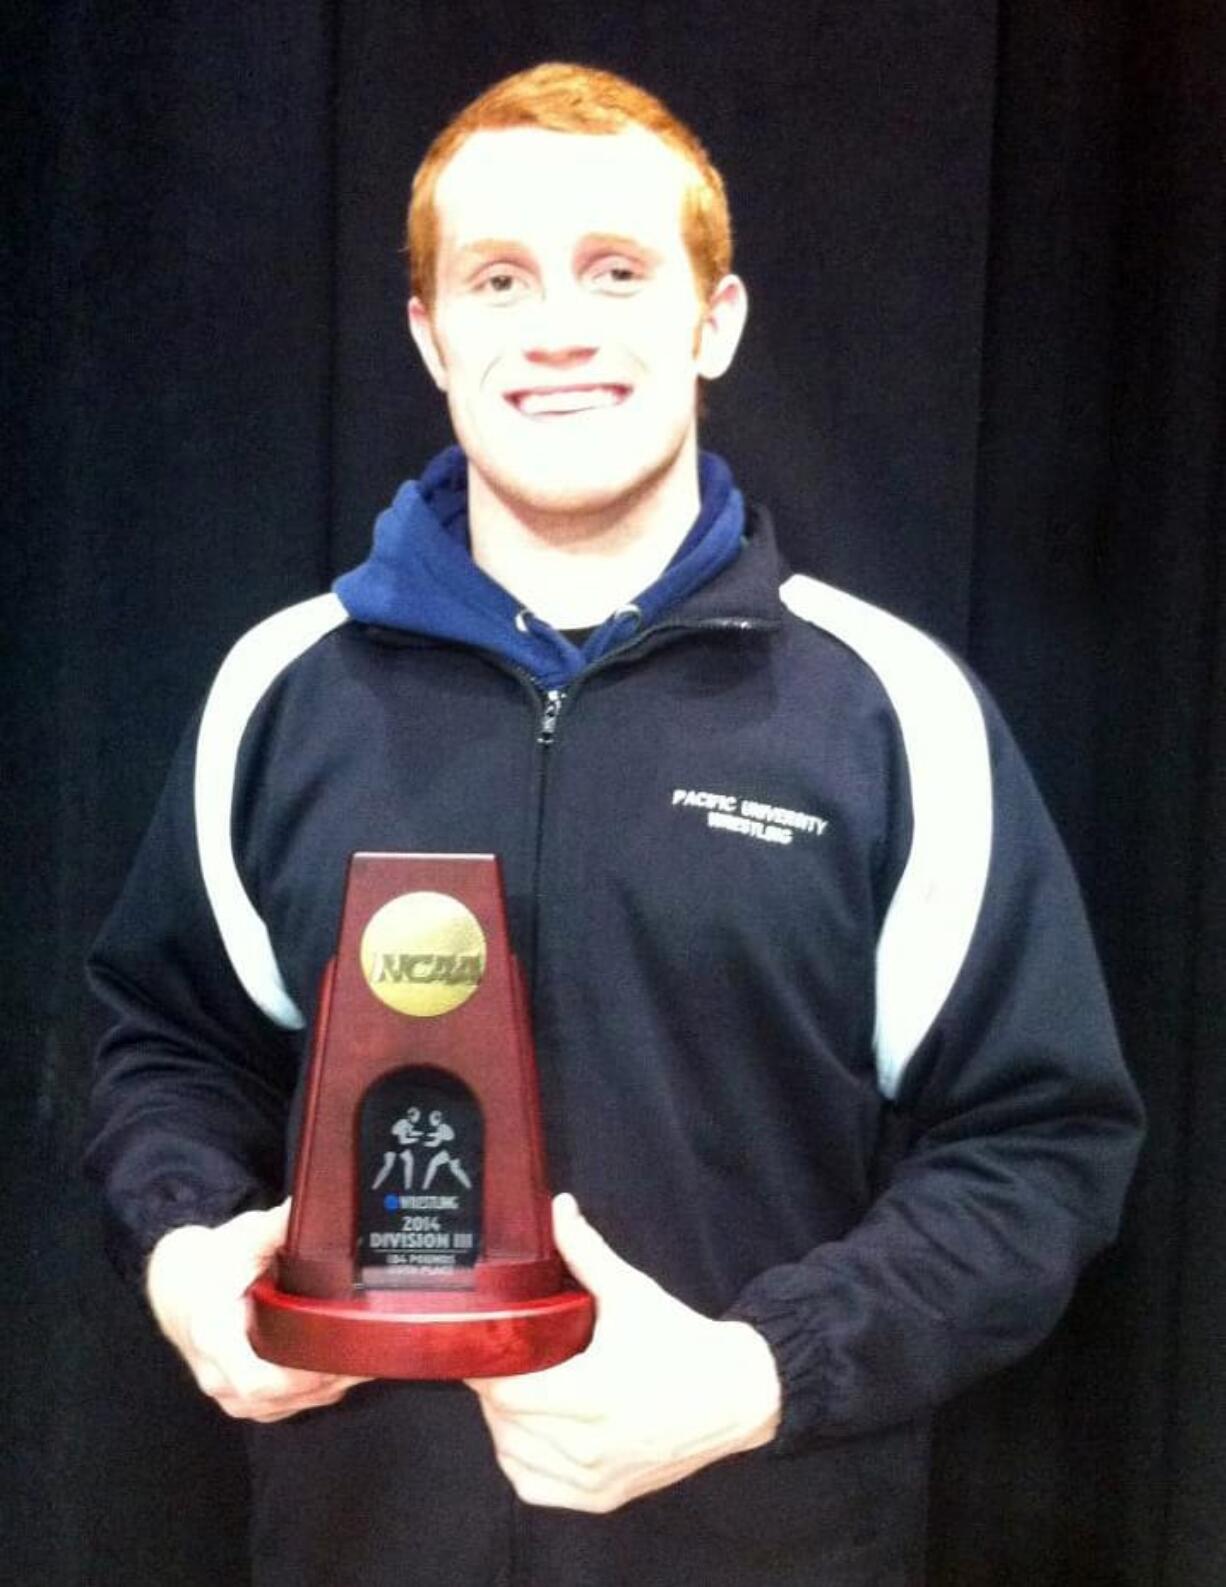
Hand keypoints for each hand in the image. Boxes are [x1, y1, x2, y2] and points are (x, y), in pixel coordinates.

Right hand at [146, 1199, 367, 1422]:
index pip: (258, 1381)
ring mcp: (228, 1392)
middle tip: (368, 1353)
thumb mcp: (243, 1237)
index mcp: (214, 1337)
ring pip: (285, 1406)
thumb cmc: (210, 1264)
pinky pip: (282, 1406)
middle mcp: (218, 1374)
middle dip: (327, 1379)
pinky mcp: (241, 1398)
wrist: (177, 1285)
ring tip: (365, 1360)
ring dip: (325, 1388)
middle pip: (280, 1397)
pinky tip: (340, 1371)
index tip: (336, 1358)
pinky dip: (313, 1392)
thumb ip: (278, 1226)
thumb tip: (315, 1208)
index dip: (302, 1378)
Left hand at [467, 1194, 780, 1512]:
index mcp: (591, 1394)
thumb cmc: (682, 1342)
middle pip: (505, 1424)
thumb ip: (586, 1251)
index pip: (507, 1393)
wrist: (735, 1394)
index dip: (484, 1370)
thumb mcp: (631, 1291)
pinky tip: (528, 1435)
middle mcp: (589, 1445)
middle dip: (494, 1390)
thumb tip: (558, 1207)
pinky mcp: (604, 1497)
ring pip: (515, 1459)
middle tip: (498, 1359)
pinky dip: (522, 1464)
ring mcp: (595, 1478)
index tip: (477, 1346)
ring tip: (514, 1391)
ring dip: (504, 1427)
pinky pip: (537, 1489)